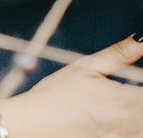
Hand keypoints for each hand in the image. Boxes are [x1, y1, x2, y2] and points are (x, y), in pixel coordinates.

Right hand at [2, 35, 142, 137]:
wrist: (35, 125)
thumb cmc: (57, 95)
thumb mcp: (86, 66)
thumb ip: (120, 54)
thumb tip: (141, 40)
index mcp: (127, 100)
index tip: (137, 77)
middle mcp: (132, 125)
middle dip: (141, 98)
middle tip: (130, 89)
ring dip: (138, 114)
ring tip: (124, 104)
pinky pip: (134, 136)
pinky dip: (132, 127)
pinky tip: (116, 118)